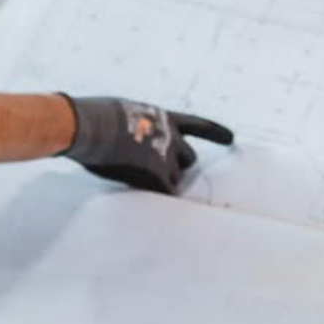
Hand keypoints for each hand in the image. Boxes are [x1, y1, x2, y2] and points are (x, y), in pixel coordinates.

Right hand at [61, 96, 231, 193]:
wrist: (90, 125)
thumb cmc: (95, 117)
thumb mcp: (121, 113)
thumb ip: (133, 126)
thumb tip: (126, 137)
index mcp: (163, 116)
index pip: (197, 124)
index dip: (215, 133)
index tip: (232, 138)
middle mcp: (170, 135)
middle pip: (189, 158)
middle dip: (179, 168)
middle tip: (165, 177)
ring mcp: (166, 156)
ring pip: (176, 179)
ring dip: (164, 184)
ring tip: (146, 189)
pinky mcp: (157, 175)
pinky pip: (167, 193)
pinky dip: (162, 200)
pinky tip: (157, 210)